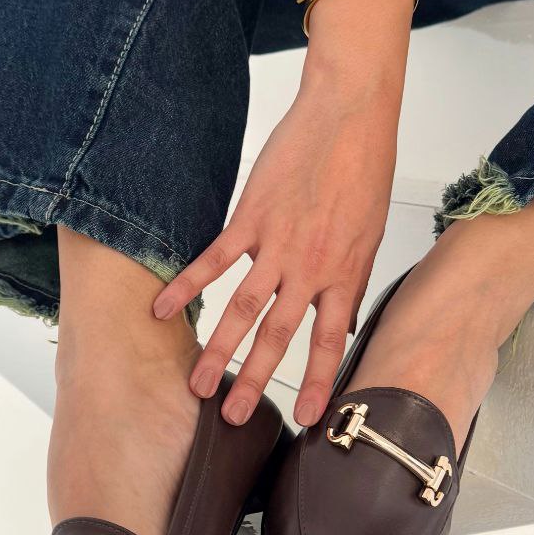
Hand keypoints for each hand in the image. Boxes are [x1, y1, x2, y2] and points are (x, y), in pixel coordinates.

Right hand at [152, 68, 400, 427]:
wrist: (349, 116)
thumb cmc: (364, 170)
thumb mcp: (368, 234)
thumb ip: (350, 279)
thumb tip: (344, 318)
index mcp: (344, 273)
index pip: (329, 340)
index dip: (317, 381)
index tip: (307, 418)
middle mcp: (311, 268)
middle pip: (278, 336)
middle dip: (254, 380)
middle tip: (233, 417)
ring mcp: (278, 244)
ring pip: (243, 308)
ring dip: (218, 350)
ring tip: (198, 384)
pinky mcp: (251, 217)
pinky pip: (214, 260)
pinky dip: (187, 286)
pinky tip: (164, 309)